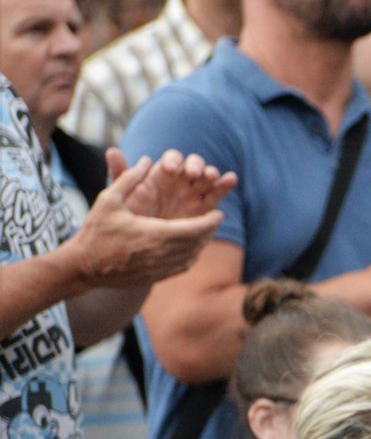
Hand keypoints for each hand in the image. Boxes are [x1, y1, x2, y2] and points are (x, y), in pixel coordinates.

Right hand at [63, 159, 225, 290]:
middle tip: (214, 219)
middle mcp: (162, 253)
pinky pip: (183, 267)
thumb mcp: (108, 200)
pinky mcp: (156, 277)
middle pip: (198, 242)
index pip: (195, 229)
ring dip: (202, 243)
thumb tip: (146, 160)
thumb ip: (128, 179)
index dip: (210, 221)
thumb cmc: (95, 231)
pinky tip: (191, 248)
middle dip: (209, 230)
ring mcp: (160, 268)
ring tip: (205, 231)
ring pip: (192, 256)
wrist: (83, 267)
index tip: (219, 212)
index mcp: (155, 233)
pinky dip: (191, 256)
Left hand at [107, 147, 234, 219]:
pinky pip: (217, 194)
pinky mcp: (206, 209)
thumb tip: (112, 151)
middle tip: (192, 174)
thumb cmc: (128, 221)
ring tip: (212, 177)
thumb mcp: (119, 199)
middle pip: (193, 165)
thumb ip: (121, 176)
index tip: (170, 169)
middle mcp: (180, 182)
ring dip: (212, 174)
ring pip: (207, 178)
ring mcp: (194, 194)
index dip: (174, 161)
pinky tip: (231, 178)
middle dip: (195, 166)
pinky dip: (225, 184)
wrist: (142, 249)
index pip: (172, 160)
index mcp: (161, 176)